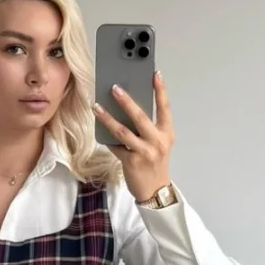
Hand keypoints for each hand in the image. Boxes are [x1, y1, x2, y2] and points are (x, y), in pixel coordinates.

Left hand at [94, 70, 174, 202]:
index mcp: (166, 133)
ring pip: (123, 131)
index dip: (161, 90)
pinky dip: (107, 138)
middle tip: (115, 88)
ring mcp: (145, 152)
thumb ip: (148, 128)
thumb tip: (127, 109)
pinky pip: (116, 146)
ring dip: (108, 118)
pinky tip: (99, 129)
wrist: (155, 190)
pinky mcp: (132, 162)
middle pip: (140, 116)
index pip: (164, 108)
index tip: (155, 74)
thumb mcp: (158, 144)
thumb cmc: (155, 164)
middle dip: (126, 101)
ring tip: (97, 107)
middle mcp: (158, 141)